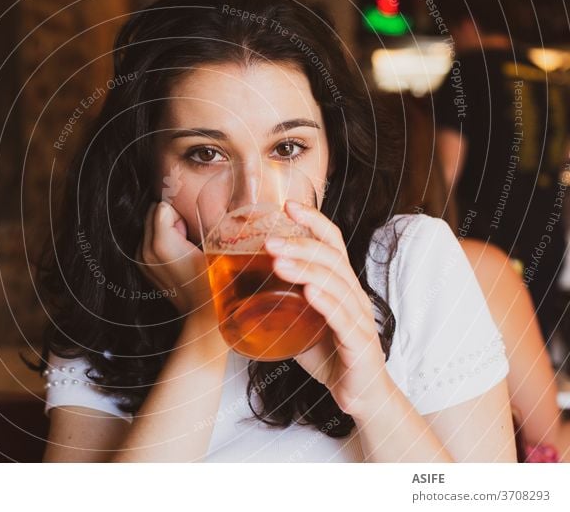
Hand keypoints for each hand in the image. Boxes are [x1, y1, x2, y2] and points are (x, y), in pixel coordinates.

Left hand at [135, 201, 212, 315]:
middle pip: (153, 212)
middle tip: (188, 235)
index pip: (164, 206)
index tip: (192, 227)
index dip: (181, 213)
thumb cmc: (212, 278)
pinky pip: (147, 238)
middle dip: (170, 218)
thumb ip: (194, 221)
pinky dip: (159, 238)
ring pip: (149, 224)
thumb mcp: (211, 246)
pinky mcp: (142, 264)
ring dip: (164, 227)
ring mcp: (142, 258)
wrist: (203, 310)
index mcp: (162, 243)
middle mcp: (146, 249)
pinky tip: (175, 252)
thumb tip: (184, 209)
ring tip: (183, 244)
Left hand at [263, 200, 393, 418]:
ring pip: (337, 285)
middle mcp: (355, 296)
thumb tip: (240, 290)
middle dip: (300, 245)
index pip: (333, 243)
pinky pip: (344, 319)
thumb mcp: (303, 323)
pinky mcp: (361, 345)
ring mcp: (361, 320)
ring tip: (278, 262)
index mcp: (342, 286)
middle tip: (269, 241)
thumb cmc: (331, 357)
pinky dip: (326, 303)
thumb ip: (282, 304)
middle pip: (332, 259)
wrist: (362, 398)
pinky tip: (308, 292)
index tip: (288, 205)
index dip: (314, 221)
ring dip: (306, 269)